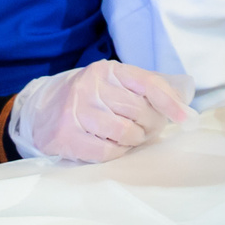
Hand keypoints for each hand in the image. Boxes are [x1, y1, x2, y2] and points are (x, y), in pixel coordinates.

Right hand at [7, 59, 192, 162]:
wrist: (40, 112)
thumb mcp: (112, 85)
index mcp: (106, 70)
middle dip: (150, 126)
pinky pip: (107, 152)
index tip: (185, 118)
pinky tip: (112, 147)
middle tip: (147, 131)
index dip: (169, 101)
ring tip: (129, 139)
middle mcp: (90, 87)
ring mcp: (76, 111)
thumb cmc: (88, 99)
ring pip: (125, 133)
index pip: (147, 83)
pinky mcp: (66, 136)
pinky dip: (116, 153)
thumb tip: (182, 110)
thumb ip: (144, 90)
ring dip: (134, 141)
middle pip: (139, 112)